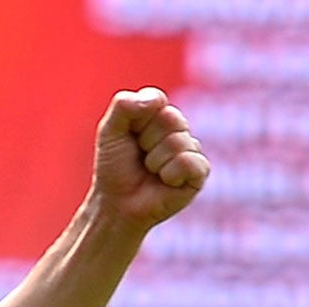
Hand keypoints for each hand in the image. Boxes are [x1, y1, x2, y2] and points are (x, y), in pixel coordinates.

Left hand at [91, 88, 208, 232]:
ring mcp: (190, 150)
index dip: (138, 121)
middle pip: (171, 118)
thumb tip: (156, 101)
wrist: (116, 205)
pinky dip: (171, 174)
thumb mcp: (109, 131)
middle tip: (140, 157)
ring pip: (178, 142)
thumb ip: (123, 106)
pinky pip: (190, 162)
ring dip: (156, 161)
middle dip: (147, 141)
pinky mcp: (199, 173)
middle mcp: (178, 129)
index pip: (157, 101)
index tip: (129, 137)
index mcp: (159, 114)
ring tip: (150, 172)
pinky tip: (165, 182)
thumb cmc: (114, 168)